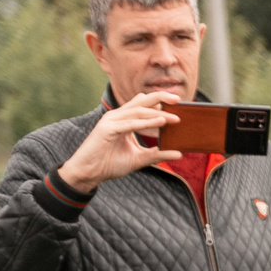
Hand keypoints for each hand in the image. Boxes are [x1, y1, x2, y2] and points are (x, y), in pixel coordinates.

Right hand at [56, 91, 181, 192]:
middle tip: (178, 99)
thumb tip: (180, 154)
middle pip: (141, 103)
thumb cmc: (110, 163)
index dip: (158, 101)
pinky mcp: (106, 129)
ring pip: (137, 112)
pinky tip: (160, 123)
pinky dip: (146, 123)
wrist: (90, 172)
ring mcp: (111, 121)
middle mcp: (117, 117)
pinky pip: (130, 124)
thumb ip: (157, 154)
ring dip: (157, 114)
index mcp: (124, 120)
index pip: (142, 105)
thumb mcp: (139, 158)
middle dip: (160, 98)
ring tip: (175, 118)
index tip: (177, 101)